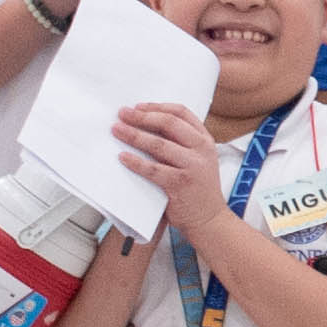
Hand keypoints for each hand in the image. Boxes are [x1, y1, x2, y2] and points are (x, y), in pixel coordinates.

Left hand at [114, 99, 234, 244]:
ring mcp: (193, 166)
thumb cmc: (197, 190)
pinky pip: (153, 169)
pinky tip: (123, 157)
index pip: (181, 113)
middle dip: (142, 117)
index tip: (138, 107)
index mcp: (204, 140)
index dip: (157, 107)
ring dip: (134, 135)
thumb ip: (179, 144)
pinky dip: (135, 162)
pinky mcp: (180, 184)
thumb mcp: (196, 160)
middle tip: (122, 114)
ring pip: (158, 144)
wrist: (209, 220)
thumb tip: (144, 127)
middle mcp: (201, 149)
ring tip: (117, 130)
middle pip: (168, 123)